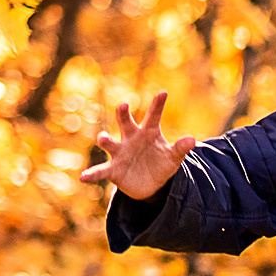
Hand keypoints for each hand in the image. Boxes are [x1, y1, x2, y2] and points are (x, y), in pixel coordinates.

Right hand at [79, 91, 196, 199]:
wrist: (151, 183)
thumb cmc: (161, 163)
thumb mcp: (173, 157)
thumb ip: (180, 148)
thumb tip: (192, 140)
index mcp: (148, 132)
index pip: (153, 116)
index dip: (158, 105)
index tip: (163, 93)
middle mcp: (130, 138)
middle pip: (125, 123)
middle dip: (123, 115)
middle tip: (123, 105)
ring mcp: (120, 153)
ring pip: (110, 143)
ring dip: (105, 140)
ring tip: (102, 138)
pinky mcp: (113, 170)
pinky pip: (101, 171)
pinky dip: (92, 174)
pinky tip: (82, 177)